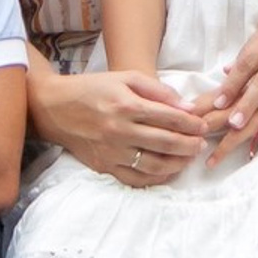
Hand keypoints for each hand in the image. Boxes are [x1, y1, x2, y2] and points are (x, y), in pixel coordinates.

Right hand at [32, 64, 205, 185]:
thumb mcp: (125, 77)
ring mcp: (111, 152)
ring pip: (154, 165)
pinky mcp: (103, 166)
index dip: (191, 124)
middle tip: (201, 144)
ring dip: (177, 163)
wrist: (55, 108)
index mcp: (126, 105)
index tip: (202, 126)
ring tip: (189, 158)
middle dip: (189, 144)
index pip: (169, 118)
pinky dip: (155, 178)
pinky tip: (168, 171)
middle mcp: (119, 131)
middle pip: (165, 143)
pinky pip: (135, 179)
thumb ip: (157, 90)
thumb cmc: (93, 88)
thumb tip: (185, 107)